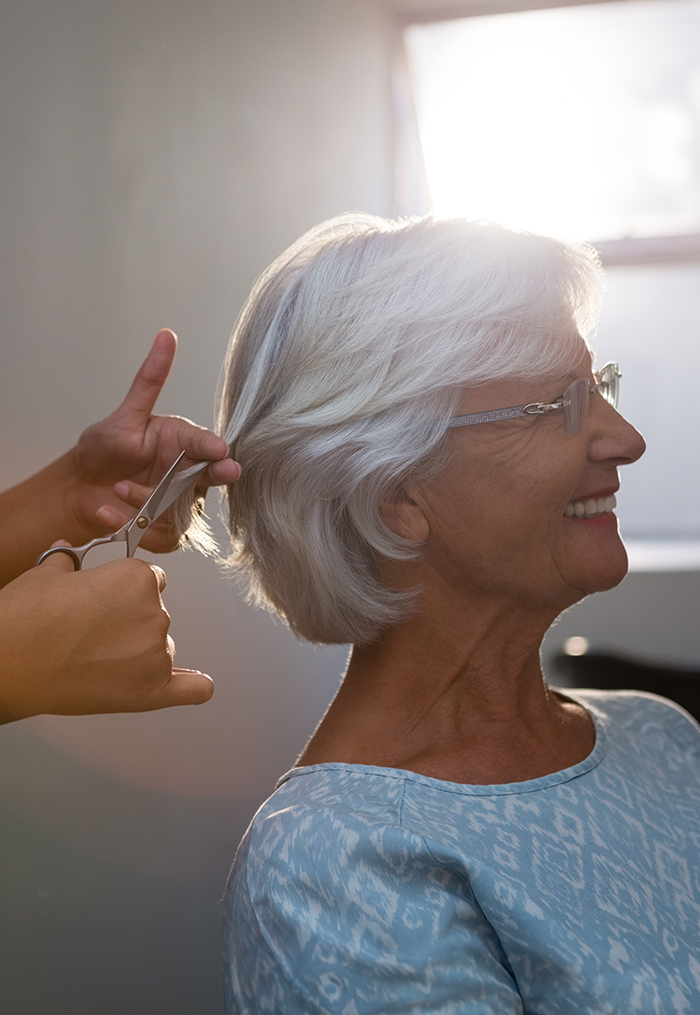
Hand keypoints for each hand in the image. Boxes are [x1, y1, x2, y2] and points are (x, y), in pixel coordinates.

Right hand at [0, 544, 212, 722]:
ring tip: (94, 660)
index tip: (106, 601)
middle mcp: (156, 613)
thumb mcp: (46, 574)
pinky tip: (192, 684)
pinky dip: (192, 686)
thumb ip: (68, 561)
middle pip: (156, 614)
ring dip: (138, 653)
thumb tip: (67, 551)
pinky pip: (193, 689)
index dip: (126, 591)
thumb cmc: (24, 620)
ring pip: (160, 648)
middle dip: (129, 622)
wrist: (8, 665)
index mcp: (138, 578)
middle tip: (89, 633)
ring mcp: (157, 654)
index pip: (150, 580)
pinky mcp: (151, 692)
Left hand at [71, 328, 239, 551]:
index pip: (205, 445)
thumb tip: (166, 335)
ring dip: (150, 501)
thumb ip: (149, 380)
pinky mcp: (166, 531)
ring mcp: (180, 504)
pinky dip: (134, 526)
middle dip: (217, 475)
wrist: (79, 489)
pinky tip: (108, 514)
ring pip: (181, 509)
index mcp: (183, 444)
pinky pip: (162, 534)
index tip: (221, 450)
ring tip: (118, 489)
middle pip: (211, 478)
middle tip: (225, 471)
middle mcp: (188, 474)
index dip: (214, 448)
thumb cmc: (104, 449)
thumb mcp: (126, 415)